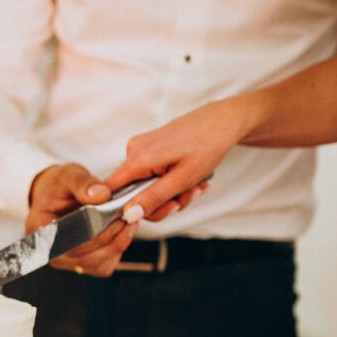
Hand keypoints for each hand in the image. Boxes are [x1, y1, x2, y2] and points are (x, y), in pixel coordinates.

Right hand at [28, 163, 138, 276]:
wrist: (57, 196)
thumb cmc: (59, 187)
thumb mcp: (68, 176)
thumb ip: (83, 183)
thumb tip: (101, 195)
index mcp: (40, 229)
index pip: (67, 240)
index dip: (92, 233)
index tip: (111, 217)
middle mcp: (50, 251)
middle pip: (85, 256)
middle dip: (109, 236)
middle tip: (127, 216)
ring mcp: (67, 261)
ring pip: (98, 263)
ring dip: (117, 243)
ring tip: (127, 221)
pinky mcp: (83, 265)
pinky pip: (105, 264)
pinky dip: (118, 248)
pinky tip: (122, 231)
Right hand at [107, 100, 248, 221]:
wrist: (224, 121)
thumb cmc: (209, 144)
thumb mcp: (183, 179)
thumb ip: (153, 198)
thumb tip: (128, 215)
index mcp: (139, 157)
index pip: (111, 190)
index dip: (124, 208)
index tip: (150, 212)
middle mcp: (134, 150)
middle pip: (131, 193)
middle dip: (159, 202)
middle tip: (184, 199)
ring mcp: (141, 148)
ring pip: (144, 186)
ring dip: (170, 194)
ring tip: (193, 187)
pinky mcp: (149, 148)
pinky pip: (151, 176)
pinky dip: (169, 182)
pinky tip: (188, 179)